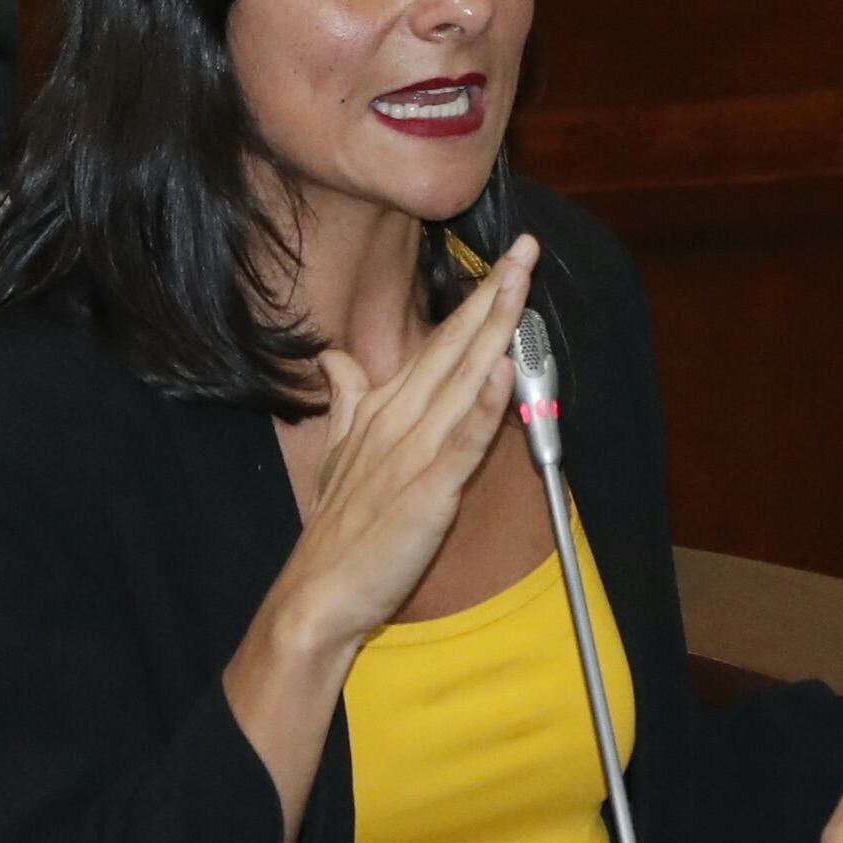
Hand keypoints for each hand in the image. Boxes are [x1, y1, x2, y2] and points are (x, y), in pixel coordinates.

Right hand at [270, 231, 538, 654]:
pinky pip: (461, 441)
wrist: (318, 592)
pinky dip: (483, 405)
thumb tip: (333, 357)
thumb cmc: (335, 529)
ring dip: (493, 332)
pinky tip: (502, 371)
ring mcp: (413, 452)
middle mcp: (400, 419)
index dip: (476, 300)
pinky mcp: (427, 490)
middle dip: (492, 296)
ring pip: (463, 380)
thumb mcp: (336, 452)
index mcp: (385, 408)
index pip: (439, 342)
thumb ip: (345, 399)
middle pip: (455, 346)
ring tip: (520, 286)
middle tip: (524, 250)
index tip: (508, 261)